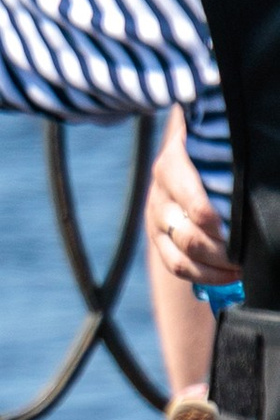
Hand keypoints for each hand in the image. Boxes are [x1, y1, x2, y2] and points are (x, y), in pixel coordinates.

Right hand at [151, 119, 234, 288]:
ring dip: (217, 268)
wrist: (191, 149)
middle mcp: (160, 194)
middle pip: (189, 237)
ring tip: (243, 267)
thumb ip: (233, 159)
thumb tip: (263, 177)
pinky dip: (206, 276)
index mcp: (173, 165)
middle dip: (224, 253)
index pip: (196, 206)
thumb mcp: (220, 143)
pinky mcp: (159, 237)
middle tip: (251, 256)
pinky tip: (231, 274)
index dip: (222, 225)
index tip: (245, 233)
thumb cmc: (216, 144)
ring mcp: (156, 218)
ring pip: (181, 258)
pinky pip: (176, 266)